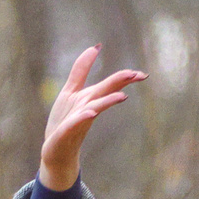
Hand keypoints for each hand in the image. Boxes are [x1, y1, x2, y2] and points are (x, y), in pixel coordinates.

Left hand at [39, 46, 144, 192]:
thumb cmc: (65, 121)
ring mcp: (78, 121)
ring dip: (107, 102)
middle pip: (105, 92)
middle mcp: (87, 108)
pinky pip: (75, 123)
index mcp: (90, 97)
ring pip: (94, 108)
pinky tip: (91, 113)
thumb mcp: (71, 91)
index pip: (110, 85)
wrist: (56, 151)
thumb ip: (82, 69)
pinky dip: (83, 117)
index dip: (125, 77)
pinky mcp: (65, 132)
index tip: (143, 75)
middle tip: (140, 75)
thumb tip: (95, 47)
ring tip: (122, 97)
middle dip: (120, 83)